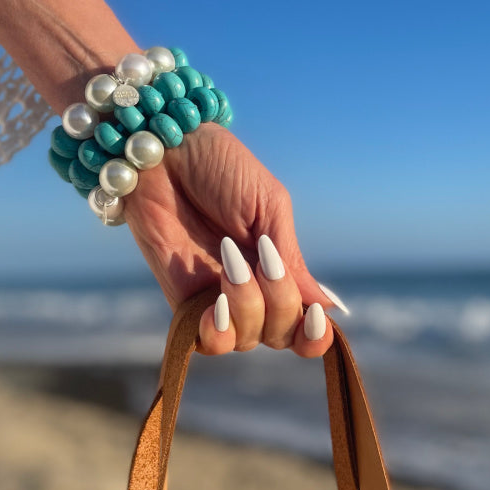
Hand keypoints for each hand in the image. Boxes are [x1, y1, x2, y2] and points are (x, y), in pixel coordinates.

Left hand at [0, 0, 338, 354]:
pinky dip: (218, 329)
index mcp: (279, 270)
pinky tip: (216, 302)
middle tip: (261, 257)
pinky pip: (205, 339)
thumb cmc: (221, 168)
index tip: (315, 316)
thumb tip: (326, 307)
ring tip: (231, 266)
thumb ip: (293, 261)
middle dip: (280, 304)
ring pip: (246, 339)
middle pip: (278, 334)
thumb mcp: (269, 208)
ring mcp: (216, 299)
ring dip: (247, 309)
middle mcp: (251, 292)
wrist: (163, 150)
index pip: (303, 324)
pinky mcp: (181, 300)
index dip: (315, 334)